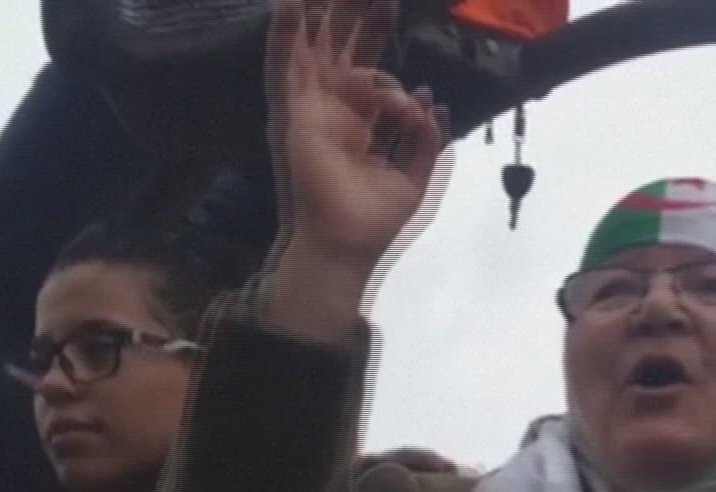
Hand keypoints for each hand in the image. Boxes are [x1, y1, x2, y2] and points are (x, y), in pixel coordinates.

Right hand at [263, 0, 448, 304]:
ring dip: (319, 14)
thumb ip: (425, 139)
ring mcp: (310, 109)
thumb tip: (432, 102)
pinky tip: (289, 3)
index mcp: (360, 124)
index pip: (371, 72)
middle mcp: (334, 111)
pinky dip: (284, 34)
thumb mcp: (413, 176)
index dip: (383, 45)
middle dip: (357, 18)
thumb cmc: (373, 220)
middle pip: (343, 51)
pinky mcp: (292, 113)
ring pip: (312, 49)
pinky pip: (283, 66)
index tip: (399, 26)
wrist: (345, 244)